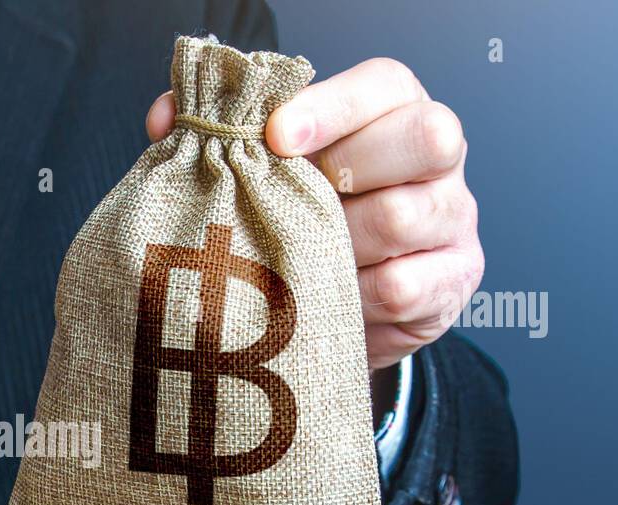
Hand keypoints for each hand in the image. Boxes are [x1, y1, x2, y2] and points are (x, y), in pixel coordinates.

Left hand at [146, 58, 483, 370]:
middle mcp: (437, 158)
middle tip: (294, 203)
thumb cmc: (299, 221)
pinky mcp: (454, 280)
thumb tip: (163, 117)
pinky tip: (327, 301)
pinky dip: (354, 298)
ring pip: (404, 217)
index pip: (384, 86)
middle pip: (425, 137)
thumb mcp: (266, 171)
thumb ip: (219, 136)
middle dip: (348, 168)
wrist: (340, 304)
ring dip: (338, 244)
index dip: (331, 107)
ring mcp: (453, 218)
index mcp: (392, 111)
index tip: (275, 135)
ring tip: (300, 261)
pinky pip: (404, 287)